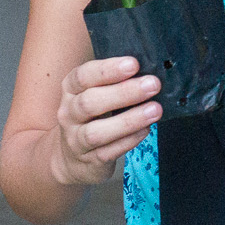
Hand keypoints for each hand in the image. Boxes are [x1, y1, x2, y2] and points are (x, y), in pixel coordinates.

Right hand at [48, 56, 161, 185]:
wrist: (72, 158)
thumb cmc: (92, 117)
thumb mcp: (95, 94)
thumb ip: (115, 82)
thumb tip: (149, 70)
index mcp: (71, 90)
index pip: (83, 76)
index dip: (108, 69)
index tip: (133, 64)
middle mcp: (69, 114)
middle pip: (90, 102)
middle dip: (124, 92)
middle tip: (152, 85)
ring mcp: (76, 139)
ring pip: (96, 132)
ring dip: (129, 120)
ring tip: (155, 110)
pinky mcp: (90, 161)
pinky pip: (109, 151)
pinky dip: (129, 140)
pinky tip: (146, 130)